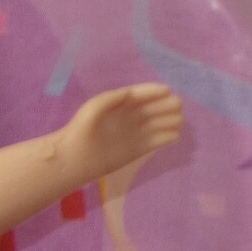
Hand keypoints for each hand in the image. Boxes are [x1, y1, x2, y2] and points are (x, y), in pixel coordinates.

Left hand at [62, 83, 183, 179]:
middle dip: (166, 105)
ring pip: (158, 124)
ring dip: (170, 120)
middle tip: (176, 106)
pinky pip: (157, 141)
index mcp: (118, 104)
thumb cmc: (80, 132)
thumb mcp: (93, 109)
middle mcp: (129, 117)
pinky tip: (174, 135)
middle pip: (153, 108)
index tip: (168, 90)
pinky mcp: (138, 149)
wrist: (74, 159)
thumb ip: (111, 99)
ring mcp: (134, 133)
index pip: (140, 95)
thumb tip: (130, 92)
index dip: (154, 91)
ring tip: (177, 120)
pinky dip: (166, 137)